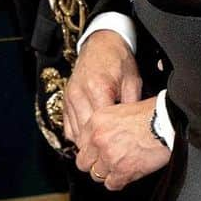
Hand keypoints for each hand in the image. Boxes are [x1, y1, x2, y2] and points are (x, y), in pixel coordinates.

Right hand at [63, 30, 141, 145]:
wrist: (101, 43)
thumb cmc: (119, 60)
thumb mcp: (133, 80)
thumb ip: (131, 104)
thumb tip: (135, 126)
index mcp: (98, 88)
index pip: (100, 124)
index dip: (109, 139)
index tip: (120, 150)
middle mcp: (79, 95)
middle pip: (84, 132)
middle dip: (97, 147)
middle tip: (111, 156)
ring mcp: (69, 98)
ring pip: (75, 133)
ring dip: (87, 144)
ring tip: (102, 152)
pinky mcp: (65, 101)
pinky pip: (68, 127)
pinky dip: (78, 136)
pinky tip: (91, 140)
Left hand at [74, 99, 170, 189]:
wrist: (170, 120)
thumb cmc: (153, 112)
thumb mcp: (123, 109)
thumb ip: (107, 125)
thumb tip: (102, 139)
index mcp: (97, 121)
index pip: (81, 144)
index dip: (92, 150)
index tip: (99, 152)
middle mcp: (99, 139)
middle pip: (84, 163)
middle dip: (97, 163)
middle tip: (110, 161)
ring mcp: (110, 156)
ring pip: (97, 175)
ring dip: (110, 172)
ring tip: (124, 165)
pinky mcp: (123, 170)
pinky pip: (112, 184)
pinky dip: (121, 180)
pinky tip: (130, 172)